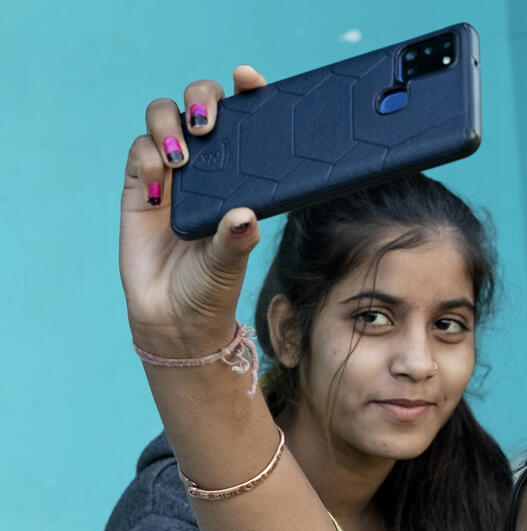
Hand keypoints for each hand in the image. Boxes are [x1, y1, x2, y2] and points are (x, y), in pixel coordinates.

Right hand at [120, 66, 267, 356]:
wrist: (174, 317)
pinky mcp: (140, 185)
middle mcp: (209, 167)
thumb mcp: (230, 264)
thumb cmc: (212, 287)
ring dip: (169, 127)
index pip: (246, 122)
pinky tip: (159, 188)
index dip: (247, 93)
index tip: (248, 78)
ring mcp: (172, 173)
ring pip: (164, 119)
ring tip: (181, 161)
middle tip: (207, 127)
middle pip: (199, 106)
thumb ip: (237, 239)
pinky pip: (139, 152)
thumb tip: (245, 216)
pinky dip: (147, 157)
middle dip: (201, 100)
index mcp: (242, 176)